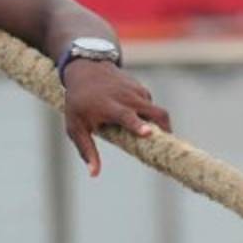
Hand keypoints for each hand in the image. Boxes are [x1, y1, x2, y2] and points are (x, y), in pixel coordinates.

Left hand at [63, 60, 171, 176]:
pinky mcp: (140, 88)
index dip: (138, 125)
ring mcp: (135, 91)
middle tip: (167, 145)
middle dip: (165, 128)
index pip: (127, 116)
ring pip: (156, 111)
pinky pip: (150, 105)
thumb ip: (86, 150)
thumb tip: (94, 174)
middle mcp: (126, 98)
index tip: (148, 133)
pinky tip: (138, 121)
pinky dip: (150, 116)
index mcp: (109, 107)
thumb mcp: (76, 126)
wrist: (85, 69)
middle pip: (155, 112)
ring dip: (157, 125)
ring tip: (150, 136)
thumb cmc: (78, 102)